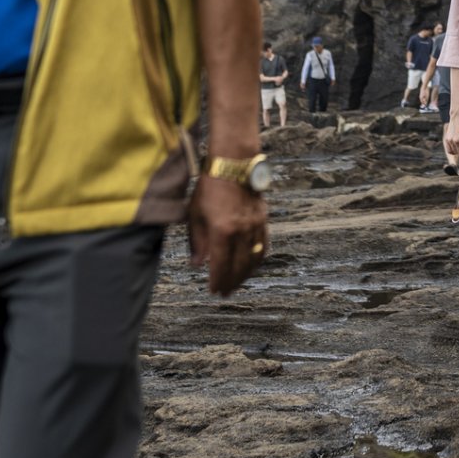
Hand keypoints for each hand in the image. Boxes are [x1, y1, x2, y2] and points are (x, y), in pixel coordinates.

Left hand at [187, 174, 267, 296]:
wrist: (234, 164)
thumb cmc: (210, 187)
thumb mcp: (195, 214)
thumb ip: (197, 242)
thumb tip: (198, 264)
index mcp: (222, 230)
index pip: (220, 264)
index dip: (217, 280)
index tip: (213, 291)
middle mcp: (241, 231)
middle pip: (238, 265)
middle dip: (231, 282)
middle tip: (225, 293)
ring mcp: (254, 225)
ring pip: (253, 258)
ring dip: (245, 274)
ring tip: (237, 283)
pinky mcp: (263, 219)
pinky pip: (263, 245)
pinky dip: (257, 259)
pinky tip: (251, 265)